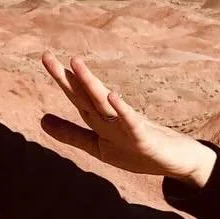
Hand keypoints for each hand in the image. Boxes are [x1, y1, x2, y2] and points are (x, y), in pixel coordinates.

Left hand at [39, 51, 213, 181]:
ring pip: (104, 103)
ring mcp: (128, 126)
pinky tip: (112, 95)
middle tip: (46, 56)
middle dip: (67, 77)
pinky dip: (121, 110)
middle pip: (85, 95)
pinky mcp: (144, 138)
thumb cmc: (138, 152)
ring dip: (90, 83)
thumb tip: (41, 120)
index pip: (77, 97)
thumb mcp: (98, 146)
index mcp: (100, 119)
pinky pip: (131, 122)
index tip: (46, 57)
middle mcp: (112, 118)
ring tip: (75, 63)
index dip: (61, 80)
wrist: (177, 162)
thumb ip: (71, 134)